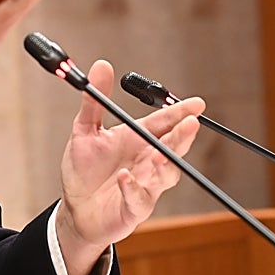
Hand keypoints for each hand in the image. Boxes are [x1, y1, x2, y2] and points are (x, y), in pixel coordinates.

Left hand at [55, 60, 202, 274]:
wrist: (75, 209)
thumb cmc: (84, 170)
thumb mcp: (84, 130)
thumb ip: (94, 100)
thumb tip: (102, 64)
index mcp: (137, 140)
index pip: (163, 123)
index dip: (180, 113)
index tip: (198, 103)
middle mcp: (146, 161)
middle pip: (171, 147)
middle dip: (182, 136)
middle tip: (191, 124)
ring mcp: (145, 185)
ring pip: (164, 174)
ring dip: (163, 163)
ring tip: (159, 154)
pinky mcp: (134, 208)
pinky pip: (139, 198)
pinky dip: (133, 187)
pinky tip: (124, 177)